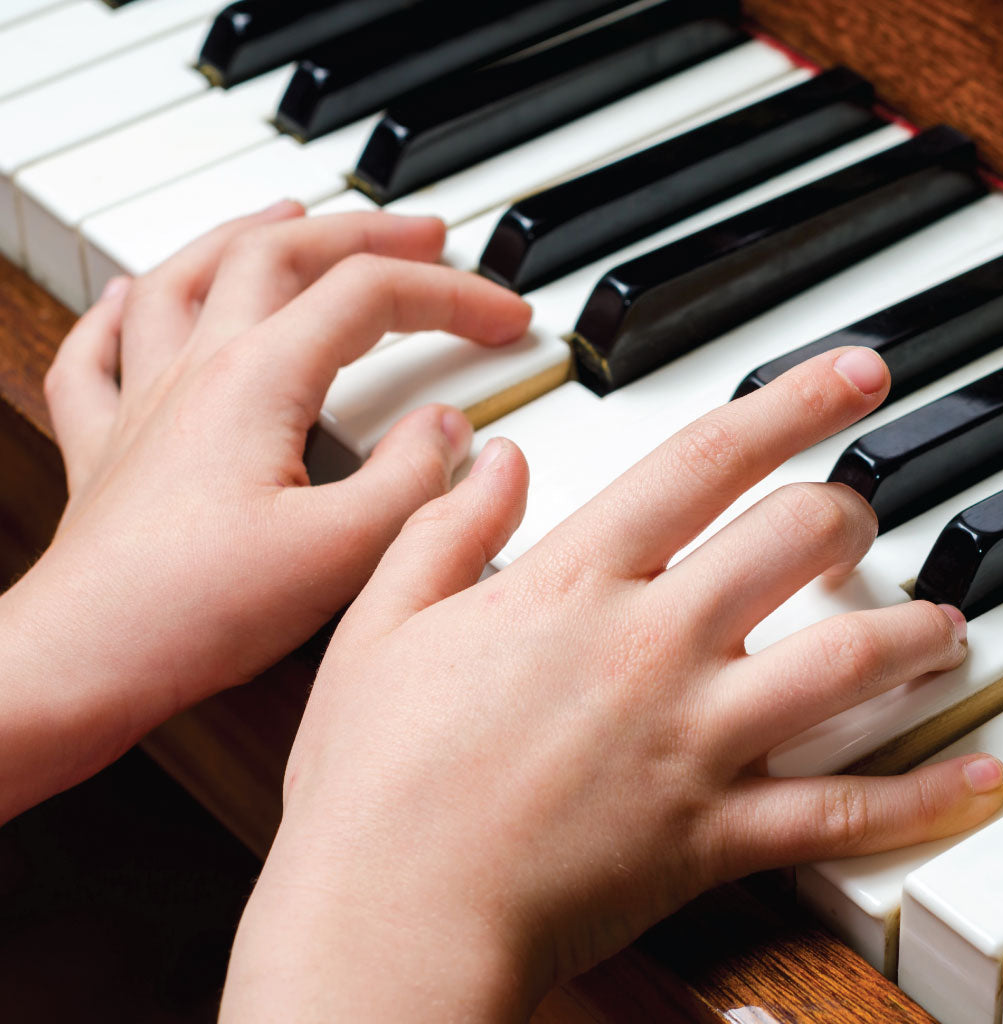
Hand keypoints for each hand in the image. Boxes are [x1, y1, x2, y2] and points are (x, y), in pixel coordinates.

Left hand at [0, 204, 529, 820]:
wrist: (86, 659)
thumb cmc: (199, 609)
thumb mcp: (343, 551)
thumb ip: (412, 480)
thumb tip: (446, 429)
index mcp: (259, 380)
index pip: (373, 297)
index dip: (453, 295)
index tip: (507, 319)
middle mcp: (197, 369)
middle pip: (284, 253)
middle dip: (368, 233)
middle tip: (426, 234)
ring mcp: (145, 400)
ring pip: (189, 275)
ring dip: (250, 233)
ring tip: (293, 213)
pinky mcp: (110, 445)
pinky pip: (100, 350)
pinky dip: (124, 309)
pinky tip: (136, 294)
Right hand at [222, 347, 1002, 1020]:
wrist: (391, 912)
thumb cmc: (376, 774)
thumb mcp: (381, 620)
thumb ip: (446, 523)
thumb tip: (497, 454)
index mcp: (572, 584)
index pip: (704, 461)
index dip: (789, 403)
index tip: (851, 374)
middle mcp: (650, 645)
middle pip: (794, 540)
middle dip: (847, 509)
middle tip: (858, 508)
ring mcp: (692, 738)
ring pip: (845, 661)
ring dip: (909, 630)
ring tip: (939, 621)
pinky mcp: (712, 834)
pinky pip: (842, 813)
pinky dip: (919, 797)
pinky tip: (974, 779)